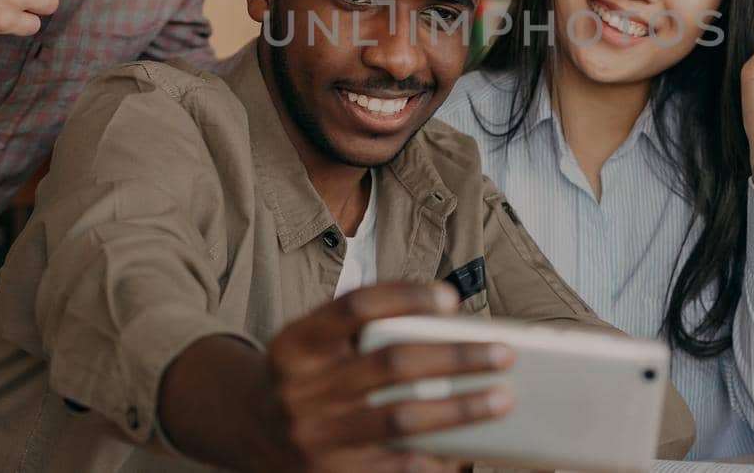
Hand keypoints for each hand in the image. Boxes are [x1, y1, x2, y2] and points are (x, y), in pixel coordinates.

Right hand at [264, 283, 513, 471]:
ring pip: (401, 417)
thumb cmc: (307, 376)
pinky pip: (396, 466)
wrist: (251, 430)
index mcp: (296, 344)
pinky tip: (467, 450)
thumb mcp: (315, 343)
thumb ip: (362, 328)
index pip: (354, 307)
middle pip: (390, 363)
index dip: (405, 297)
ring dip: (460, 409)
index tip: (451, 297)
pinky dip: (435, 458)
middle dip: (455, 357)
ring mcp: (313, 436)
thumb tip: (447, 320)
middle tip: (503, 353)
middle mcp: (300, 389)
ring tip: (501, 399)